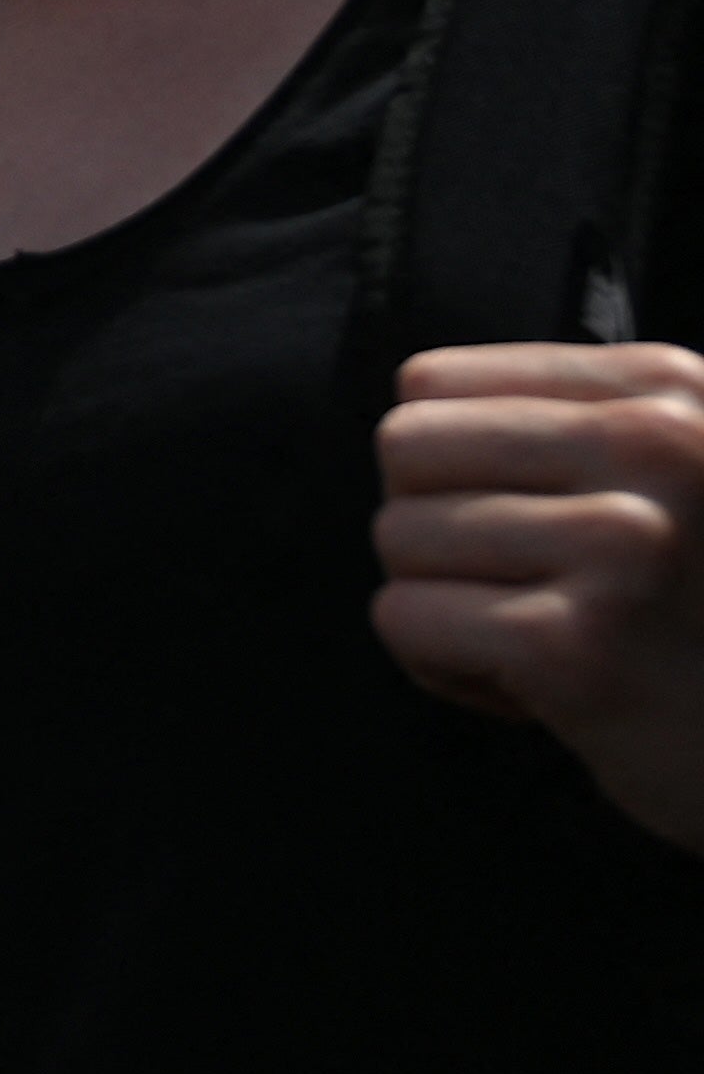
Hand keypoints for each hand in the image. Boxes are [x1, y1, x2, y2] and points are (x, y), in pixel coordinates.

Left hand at [374, 342, 703, 850]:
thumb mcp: (679, 479)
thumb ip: (569, 425)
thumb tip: (411, 408)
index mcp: (670, 392)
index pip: (436, 381)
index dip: (445, 464)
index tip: (520, 523)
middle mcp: (654, 448)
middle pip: (406, 447)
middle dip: (431, 527)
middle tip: (517, 589)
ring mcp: (619, 544)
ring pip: (398, 534)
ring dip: (445, 604)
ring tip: (540, 642)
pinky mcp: (574, 644)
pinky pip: (405, 617)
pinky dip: (442, 665)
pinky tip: (531, 692)